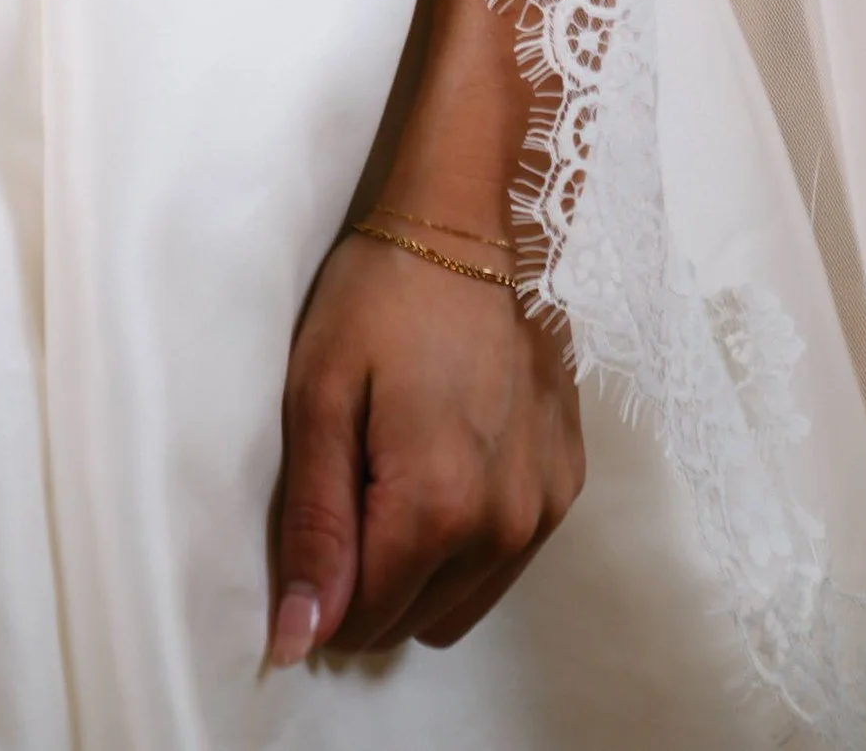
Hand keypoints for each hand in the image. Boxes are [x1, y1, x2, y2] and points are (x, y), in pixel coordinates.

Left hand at [268, 226, 582, 666]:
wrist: (471, 225)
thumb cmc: (379, 300)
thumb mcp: (318, 398)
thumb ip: (315, 528)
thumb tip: (299, 640)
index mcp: (436, 508)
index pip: (366, 620)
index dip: (322, 596)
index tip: (308, 534)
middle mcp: (504, 527)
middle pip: (414, 621)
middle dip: (369, 583)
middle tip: (347, 487)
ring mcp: (545, 509)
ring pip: (462, 603)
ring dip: (419, 569)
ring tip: (391, 470)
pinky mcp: (566, 485)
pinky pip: (504, 561)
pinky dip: (466, 541)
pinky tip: (443, 460)